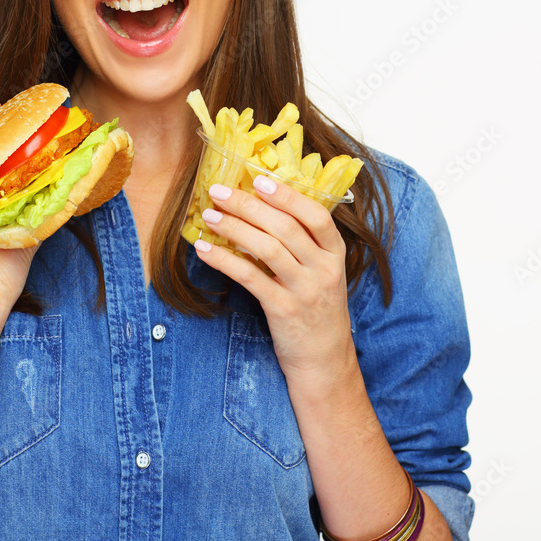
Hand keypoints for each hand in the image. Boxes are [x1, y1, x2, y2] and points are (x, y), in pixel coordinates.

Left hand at [192, 176, 356, 381]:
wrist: (325, 361)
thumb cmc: (317, 309)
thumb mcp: (322, 272)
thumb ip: (304, 243)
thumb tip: (263, 206)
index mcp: (335, 254)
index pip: (317, 216)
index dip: (288, 196)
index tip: (259, 179)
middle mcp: (324, 270)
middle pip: (285, 228)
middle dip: (249, 205)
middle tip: (219, 191)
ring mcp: (305, 291)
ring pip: (267, 250)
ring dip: (234, 228)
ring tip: (208, 216)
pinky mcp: (283, 311)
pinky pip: (250, 278)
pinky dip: (225, 260)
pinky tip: (205, 249)